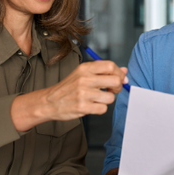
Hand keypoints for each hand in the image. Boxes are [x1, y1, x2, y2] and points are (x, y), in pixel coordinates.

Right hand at [12, 61, 127, 130]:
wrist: (49, 101)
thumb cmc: (68, 88)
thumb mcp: (83, 74)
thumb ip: (103, 71)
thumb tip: (124, 71)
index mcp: (85, 68)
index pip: (111, 66)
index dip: (119, 73)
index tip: (120, 79)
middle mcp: (85, 79)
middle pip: (115, 81)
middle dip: (118, 87)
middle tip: (112, 90)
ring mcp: (83, 93)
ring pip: (111, 97)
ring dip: (107, 100)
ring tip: (98, 99)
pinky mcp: (82, 107)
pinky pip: (103, 109)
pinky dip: (100, 109)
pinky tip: (92, 105)